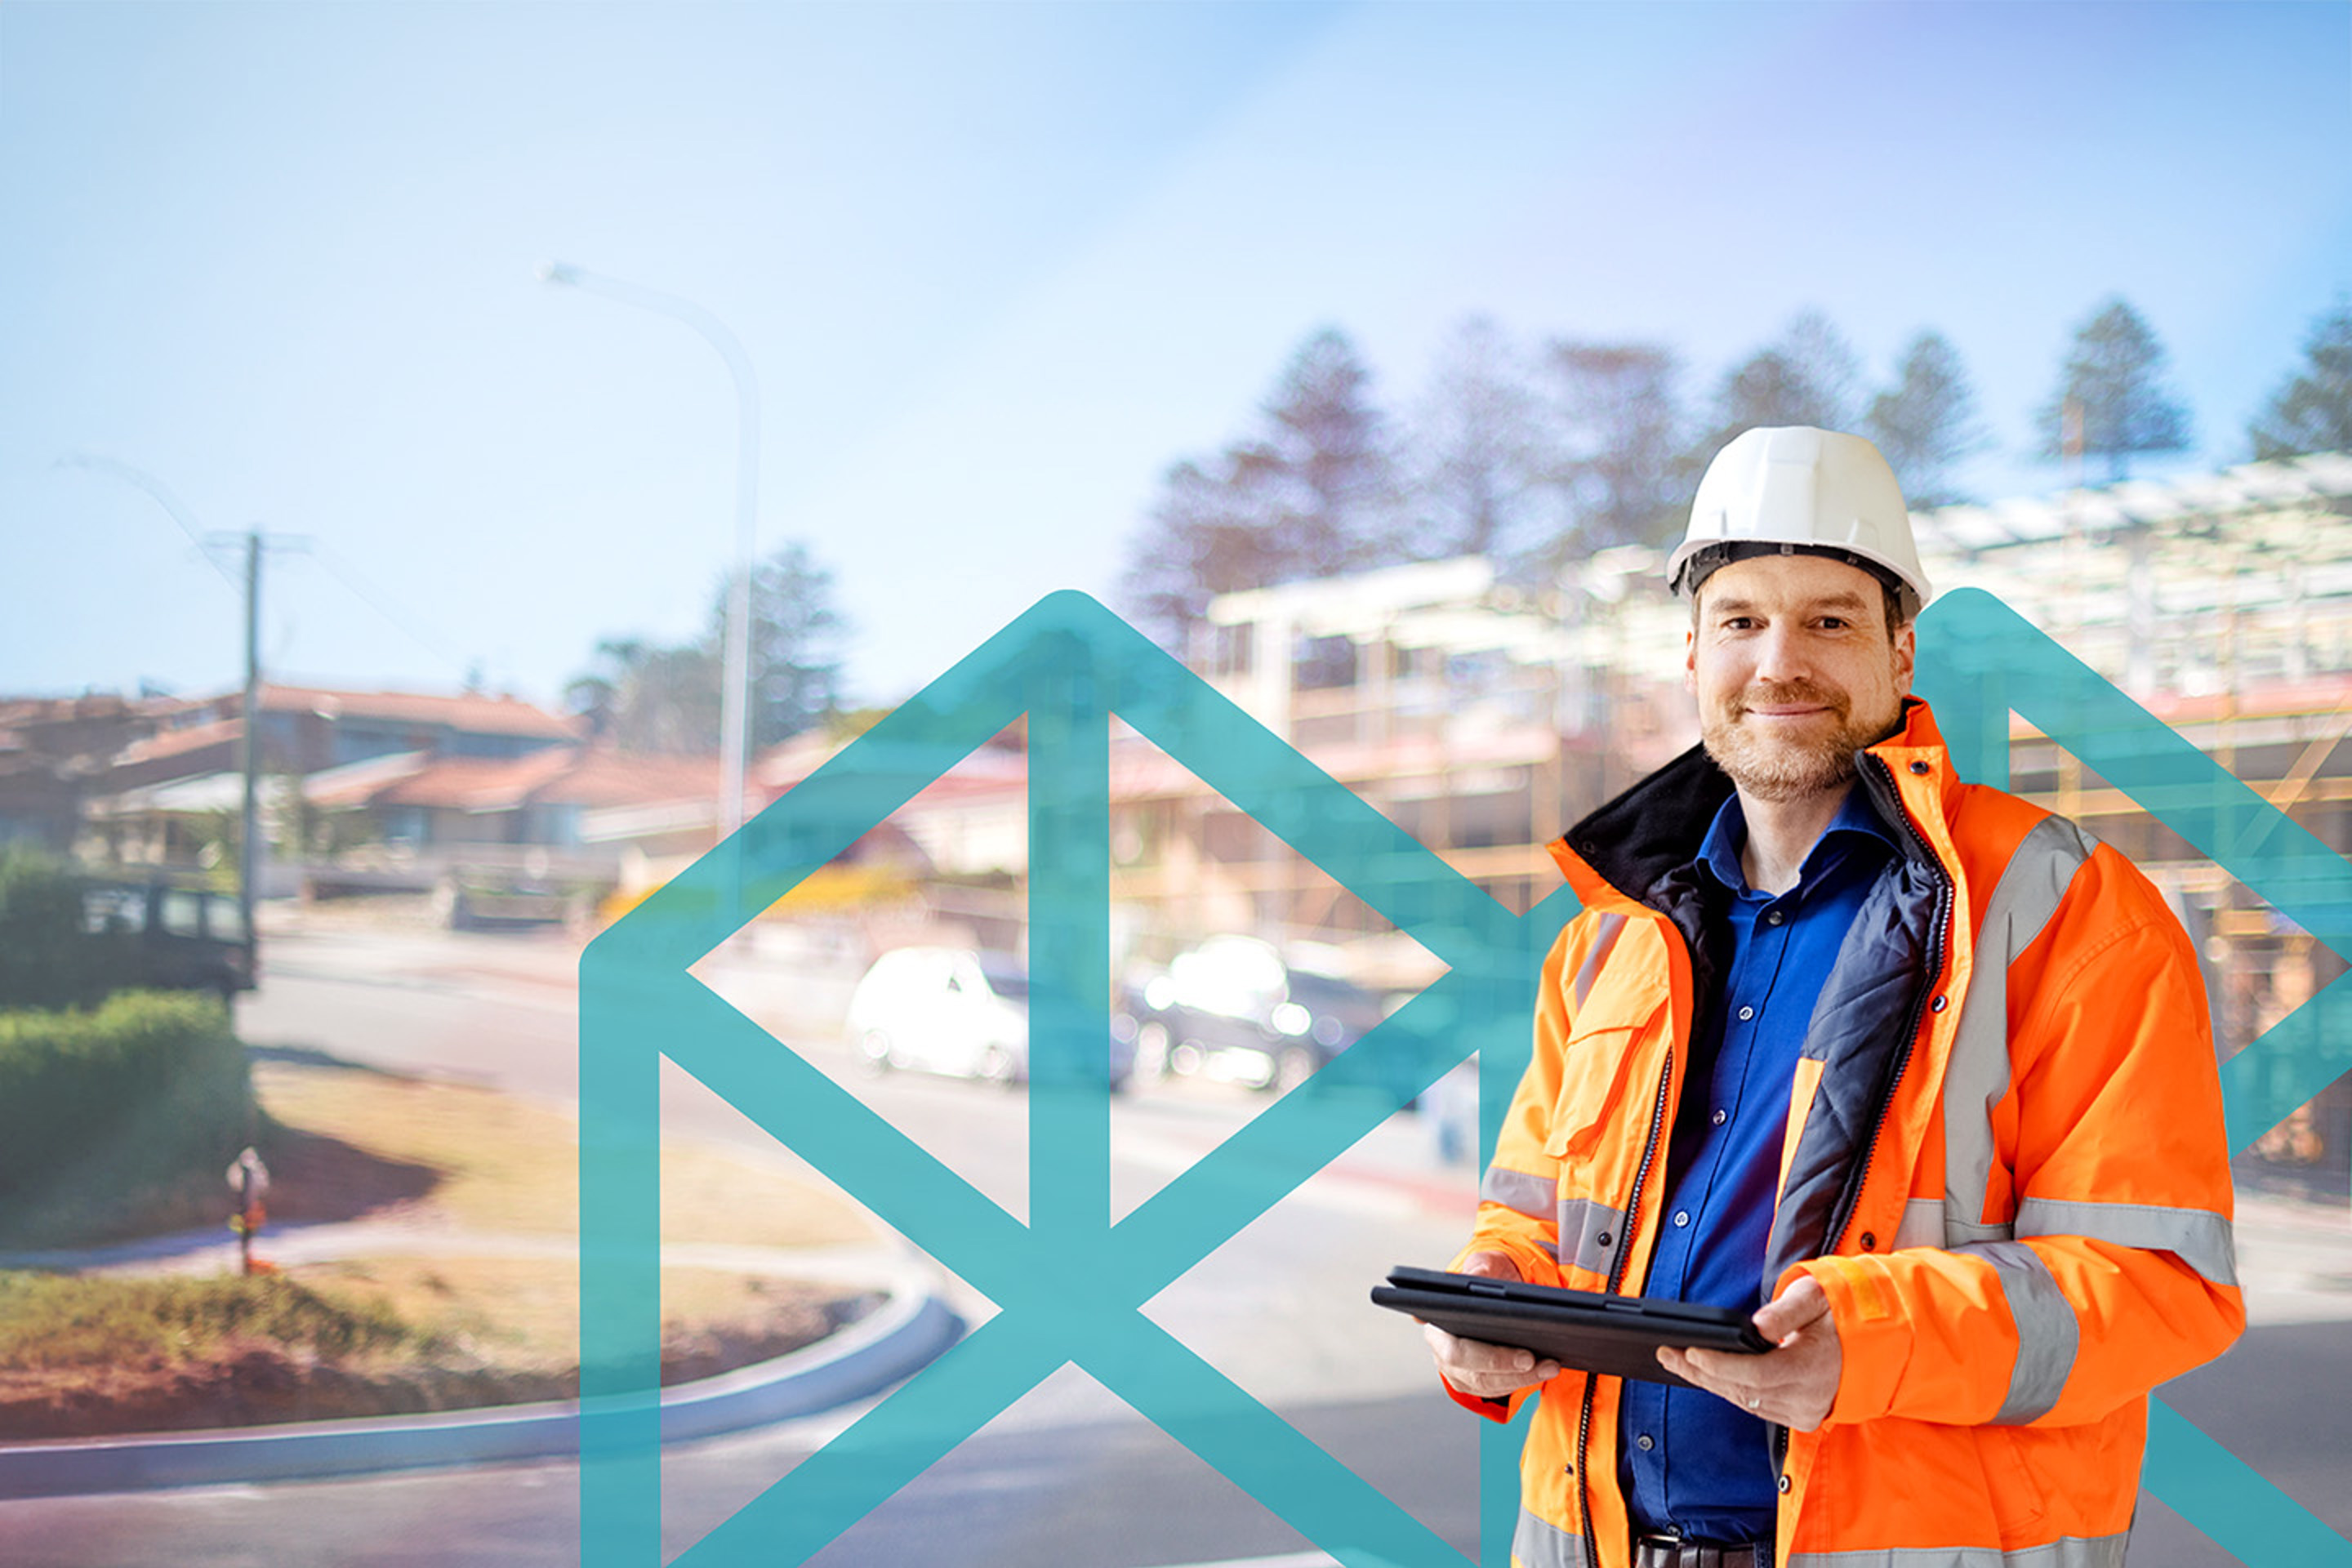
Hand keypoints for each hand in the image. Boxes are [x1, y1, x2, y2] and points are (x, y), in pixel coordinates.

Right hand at [1424, 1251, 1562, 1399]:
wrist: (1496, 1294)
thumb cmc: (1488, 1277)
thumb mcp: (1485, 1264)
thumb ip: (1481, 1268)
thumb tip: (1477, 1276)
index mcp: (1437, 1326)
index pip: (1454, 1350)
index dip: (1483, 1357)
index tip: (1521, 1355)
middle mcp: (1442, 1353)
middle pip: (1473, 1372)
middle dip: (1506, 1367)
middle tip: (1533, 1359)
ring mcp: (1458, 1372)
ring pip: (1489, 1384)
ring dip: (1522, 1378)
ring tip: (1550, 1365)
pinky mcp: (1476, 1382)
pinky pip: (1498, 1389)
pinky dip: (1522, 1381)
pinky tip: (1543, 1369)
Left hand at [1657, 1274, 1841, 1430]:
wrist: (1870, 1346)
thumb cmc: (1839, 1315)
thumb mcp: (1817, 1298)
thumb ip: (1787, 1310)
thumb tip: (1759, 1324)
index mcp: (1814, 1368)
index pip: (1757, 1374)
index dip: (1721, 1364)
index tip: (1691, 1351)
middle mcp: (1809, 1397)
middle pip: (1743, 1391)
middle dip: (1701, 1372)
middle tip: (1666, 1353)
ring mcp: (1805, 1412)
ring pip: (1745, 1402)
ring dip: (1710, 1383)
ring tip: (1676, 1363)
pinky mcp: (1801, 1417)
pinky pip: (1756, 1407)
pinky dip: (1730, 1391)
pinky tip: (1706, 1376)